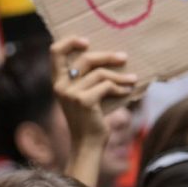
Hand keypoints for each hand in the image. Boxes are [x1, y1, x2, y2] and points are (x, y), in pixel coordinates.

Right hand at [51, 36, 136, 150]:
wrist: (88, 144)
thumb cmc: (89, 119)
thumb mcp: (83, 95)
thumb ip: (87, 78)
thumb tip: (110, 55)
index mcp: (58, 82)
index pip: (55, 52)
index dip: (70, 41)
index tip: (87, 42)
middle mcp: (61, 86)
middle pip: (86, 58)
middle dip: (107, 57)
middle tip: (123, 57)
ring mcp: (71, 94)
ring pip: (100, 74)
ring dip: (120, 76)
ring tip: (132, 79)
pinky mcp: (84, 101)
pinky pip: (106, 86)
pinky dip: (120, 88)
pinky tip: (127, 91)